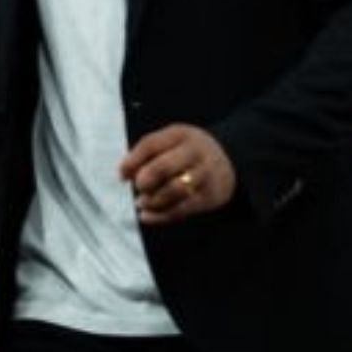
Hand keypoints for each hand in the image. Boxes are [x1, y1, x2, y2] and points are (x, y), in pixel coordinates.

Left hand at [119, 123, 236, 224]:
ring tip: (141, 203)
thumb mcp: (170, 142)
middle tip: (138, 187)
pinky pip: (182, 209)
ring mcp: (205, 175)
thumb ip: (145, 154)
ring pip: (174, 190)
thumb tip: (123, 174)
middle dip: (145, 180)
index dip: (132, 161)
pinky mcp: (210, 197)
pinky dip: (160, 216)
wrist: (230, 160)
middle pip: (164, 167)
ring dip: (152, 200)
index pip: (151, 144)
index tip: (121, 175)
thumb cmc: (186, 152)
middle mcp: (195, 152)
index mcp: (180, 135)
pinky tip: (146, 216)